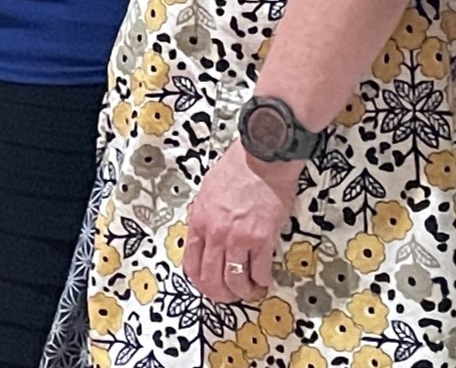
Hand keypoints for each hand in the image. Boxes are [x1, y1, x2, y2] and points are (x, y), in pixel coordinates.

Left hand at [183, 144, 302, 303]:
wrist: (262, 158)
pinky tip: (264, 278)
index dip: (200, 282)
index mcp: (199, 221)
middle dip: (220, 294)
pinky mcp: (261, 239)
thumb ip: (205, 217)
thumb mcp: (207, 192)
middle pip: (210, 278)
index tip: (210, 286)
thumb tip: (206, 237)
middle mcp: (215, 233)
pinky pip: (259, 272)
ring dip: (242, 292)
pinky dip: (262, 281)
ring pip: (234, 281)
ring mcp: (238, 238)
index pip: (191, 264)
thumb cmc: (237, 169)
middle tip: (230, 296)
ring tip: (249, 290)